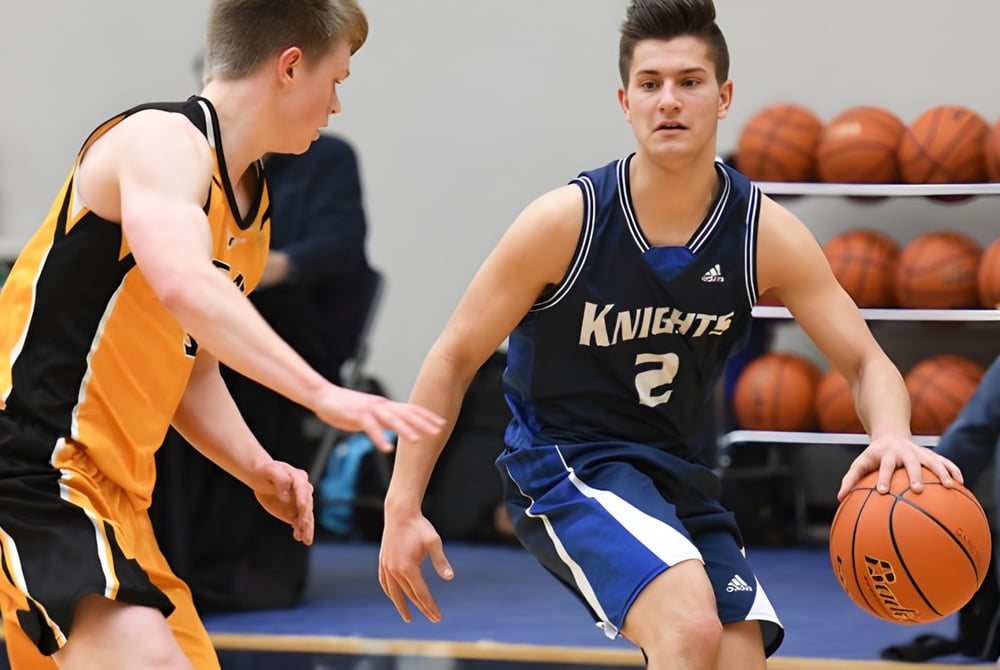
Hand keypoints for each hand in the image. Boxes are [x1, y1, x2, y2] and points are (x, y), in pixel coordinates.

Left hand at [252, 460, 314, 543]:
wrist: (261, 478)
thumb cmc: (266, 471)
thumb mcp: (271, 470)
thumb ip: (280, 479)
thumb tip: (286, 496)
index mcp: (298, 478)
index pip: (302, 489)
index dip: (302, 498)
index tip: (301, 507)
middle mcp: (303, 491)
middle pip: (307, 504)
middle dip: (306, 515)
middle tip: (303, 525)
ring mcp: (299, 503)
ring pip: (306, 516)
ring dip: (307, 527)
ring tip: (306, 538)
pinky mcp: (294, 512)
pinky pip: (299, 522)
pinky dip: (301, 530)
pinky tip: (299, 537)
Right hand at [314, 387, 444, 453]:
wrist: (324, 396)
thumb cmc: (347, 406)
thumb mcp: (371, 412)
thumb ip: (384, 418)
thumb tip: (399, 427)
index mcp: (385, 405)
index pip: (411, 409)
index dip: (427, 416)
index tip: (442, 423)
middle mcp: (381, 405)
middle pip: (406, 413)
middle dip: (423, 423)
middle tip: (438, 431)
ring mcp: (369, 409)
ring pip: (391, 419)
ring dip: (405, 430)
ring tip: (416, 440)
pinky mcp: (356, 415)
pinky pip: (370, 428)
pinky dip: (379, 438)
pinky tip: (387, 448)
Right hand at [378, 512, 453, 621]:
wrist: (400, 513)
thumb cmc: (419, 526)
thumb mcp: (434, 542)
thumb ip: (441, 561)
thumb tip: (450, 577)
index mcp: (408, 567)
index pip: (421, 593)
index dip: (430, 606)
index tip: (438, 616)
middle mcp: (395, 570)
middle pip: (410, 595)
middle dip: (422, 608)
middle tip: (433, 618)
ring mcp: (386, 566)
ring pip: (394, 592)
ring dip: (401, 606)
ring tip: (408, 618)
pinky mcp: (383, 561)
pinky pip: (385, 583)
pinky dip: (390, 592)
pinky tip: (394, 597)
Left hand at [837, 434, 962, 500]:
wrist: (891, 434)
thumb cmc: (874, 456)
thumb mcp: (860, 463)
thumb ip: (850, 480)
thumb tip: (839, 498)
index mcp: (886, 454)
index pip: (885, 466)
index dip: (884, 478)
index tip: (882, 492)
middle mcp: (905, 452)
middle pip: (911, 463)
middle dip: (915, 475)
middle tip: (917, 489)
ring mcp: (920, 452)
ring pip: (933, 461)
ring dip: (942, 472)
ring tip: (950, 486)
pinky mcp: (931, 454)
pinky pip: (945, 461)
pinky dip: (954, 470)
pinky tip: (961, 483)